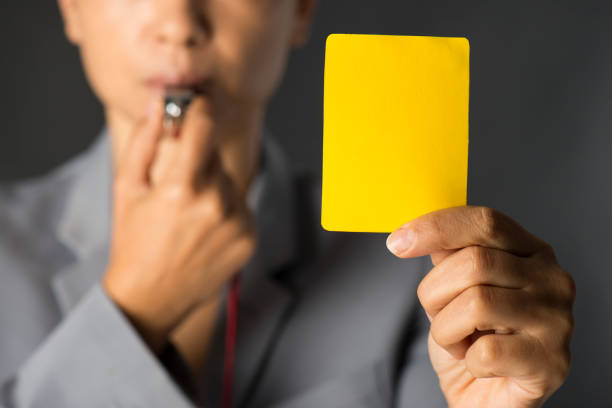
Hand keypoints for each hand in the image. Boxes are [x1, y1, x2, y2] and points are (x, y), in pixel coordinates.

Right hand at [103, 97, 255, 351]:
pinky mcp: (250, 238)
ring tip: (189, 215)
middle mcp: (216, 204)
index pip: (204, 126)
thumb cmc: (133, 243)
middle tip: (178, 185)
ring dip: (213, 187)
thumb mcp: (127, 189)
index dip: (200, 109)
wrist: (151, 298)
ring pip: (229, 182)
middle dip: (197, 160)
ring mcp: (237, 223)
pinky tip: (204, 230)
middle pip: (215, 156)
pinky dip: (226, 210)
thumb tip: (159, 106)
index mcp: (182, 188)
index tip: (198, 104)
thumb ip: (144, 142)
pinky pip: (241, 206)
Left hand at [386, 206, 574, 407]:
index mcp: (531, 251)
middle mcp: (552, 279)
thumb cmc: (473, 337)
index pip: (485, 222)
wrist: (486, 394)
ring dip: (446, 328)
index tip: (398, 242)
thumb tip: (424, 229)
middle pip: (475, 262)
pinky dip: (467, 360)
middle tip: (437, 314)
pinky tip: (478, 363)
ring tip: (459, 339)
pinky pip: (487, 352)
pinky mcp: (551, 363)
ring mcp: (557, 321)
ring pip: (477, 304)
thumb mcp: (454, 288)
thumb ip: (449, 254)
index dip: (437, 227)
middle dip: (435, 293)